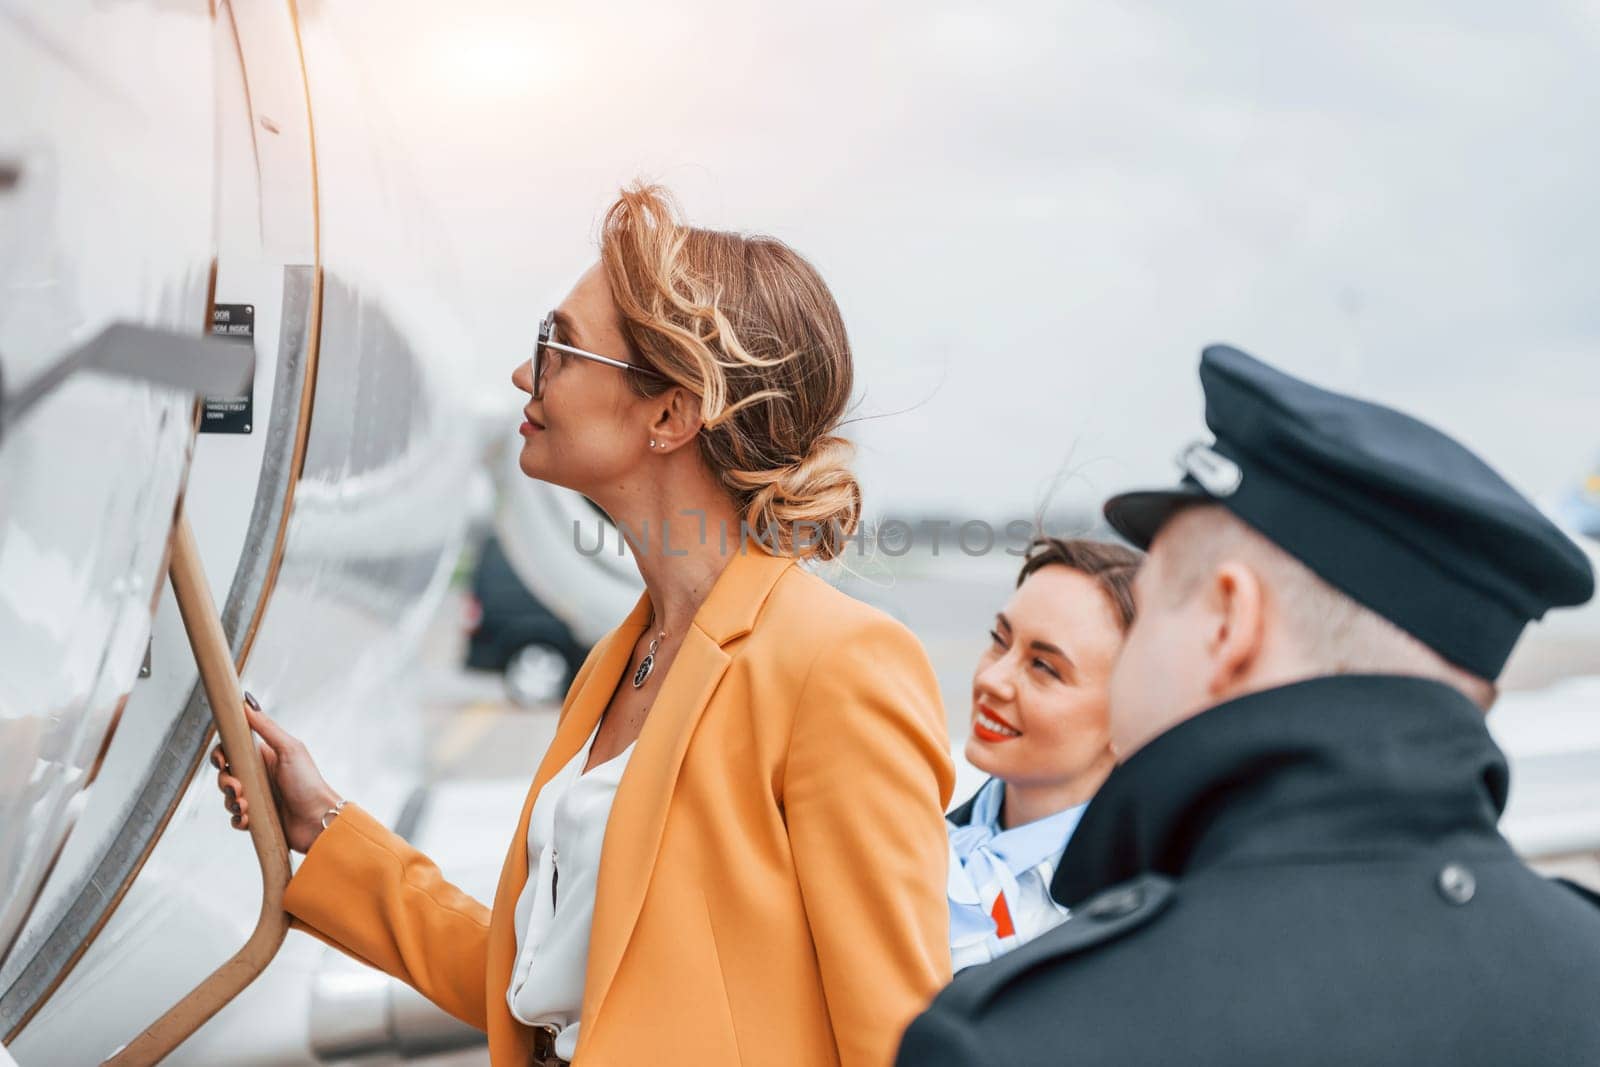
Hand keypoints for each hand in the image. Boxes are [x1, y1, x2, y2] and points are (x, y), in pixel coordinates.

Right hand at [211, 694, 341, 853]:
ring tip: (245, 805)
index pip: (232, 751)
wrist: (320, 820)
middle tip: (237, 788)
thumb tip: (247, 702)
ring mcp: (258, 798)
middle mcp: (259, 777)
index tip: (221, 761)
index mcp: (264, 757)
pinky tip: (248, 818)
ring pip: (229, 798)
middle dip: (225, 782)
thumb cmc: (309, 782)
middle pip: (225, 775)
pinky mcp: (258, 819)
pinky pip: (236, 819)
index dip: (221, 755)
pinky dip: (238, 819)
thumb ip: (267, 727)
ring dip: (231, 802)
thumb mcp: (289, 749)